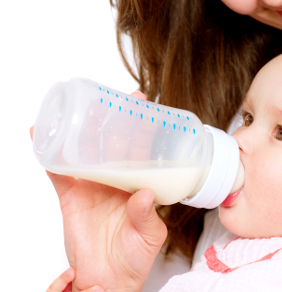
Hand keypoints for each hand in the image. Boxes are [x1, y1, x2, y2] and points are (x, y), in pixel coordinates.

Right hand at [32, 92, 167, 291]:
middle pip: (113, 143)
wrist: (109, 279)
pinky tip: (40, 134)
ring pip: (85, 151)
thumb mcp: (150, 237)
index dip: (143, 127)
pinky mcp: (70, 196)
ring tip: (79, 106)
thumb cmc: (135, 257)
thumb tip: (144, 196)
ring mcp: (92, 186)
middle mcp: (116, 180)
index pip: (141, 150)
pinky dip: (48, 154)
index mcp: (138, 184)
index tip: (144, 105)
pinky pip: (57, 171)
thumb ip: (147, 217)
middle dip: (113, 119)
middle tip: (115, 98)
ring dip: (81, 129)